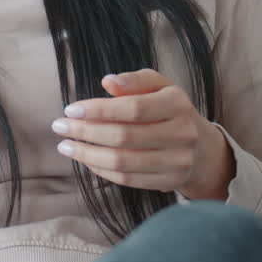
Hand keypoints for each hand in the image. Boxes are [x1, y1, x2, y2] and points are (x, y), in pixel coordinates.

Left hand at [51, 69, 233, 199]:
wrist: (202, 147)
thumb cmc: (170, 109)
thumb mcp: (159, 85)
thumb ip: (134, 80)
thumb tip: (108, 82)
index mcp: (177, 104)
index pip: (133, 108)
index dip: (98, 109)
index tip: (70, 109)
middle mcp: (181, 134)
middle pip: (125, 137)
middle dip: (86, 132)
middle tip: (59, 126)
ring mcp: (177, 161)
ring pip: (123, 162)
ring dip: (88, 154)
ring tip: (65, 146)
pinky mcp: (169, 181)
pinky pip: (128, 179)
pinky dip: (101, 170)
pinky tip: (85, 159)